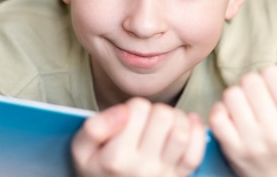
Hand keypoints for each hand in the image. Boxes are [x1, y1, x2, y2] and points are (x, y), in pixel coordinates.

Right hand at [71, 98, 205, 176]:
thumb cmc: (97, 168)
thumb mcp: (81, 149)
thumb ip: (94, 127)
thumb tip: (122, 112)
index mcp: (116, 158)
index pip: (137, 109)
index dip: (133, 106)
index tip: (128, 118)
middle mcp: (142, 168)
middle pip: (163, 116)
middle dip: (155, 109)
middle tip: (147, 119)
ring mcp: (163, 175)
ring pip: (181, 131)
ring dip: (176, 118)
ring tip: (165, 122)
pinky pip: (196, 151)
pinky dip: (196, 132)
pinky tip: (187, 124)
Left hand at [209, 66, 276, 176]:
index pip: (273, 72)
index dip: (273, 77)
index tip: (276, 90)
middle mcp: (276, 131)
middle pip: (250, 80)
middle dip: (255, 85)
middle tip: (261, 98)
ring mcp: (251, 141)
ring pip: (232, 94)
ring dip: (238, 96)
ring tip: (248, 106)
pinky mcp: (232, 149)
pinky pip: (217, 115)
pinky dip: (221, 110)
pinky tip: (233, 116)